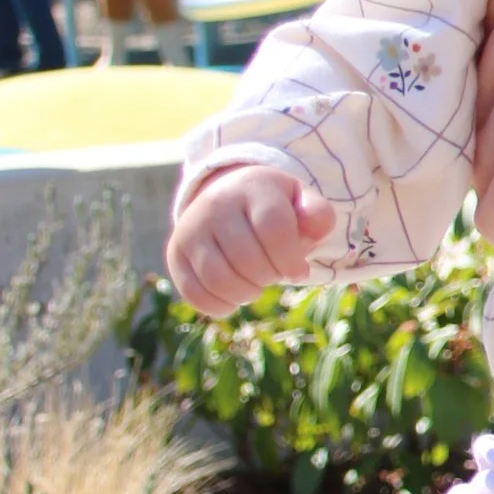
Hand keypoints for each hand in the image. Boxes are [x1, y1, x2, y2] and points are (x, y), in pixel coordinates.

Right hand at [168, 164, 331, 313]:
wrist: (227, 199)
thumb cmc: (273, 208)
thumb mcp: (300, 202)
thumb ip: (317, 215)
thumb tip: (313, 230)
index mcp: (252, 187)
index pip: (274, 228)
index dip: (291, 259)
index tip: (299, 271)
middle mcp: (215, 204)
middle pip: (248, 259)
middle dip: (270, 276)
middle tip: (274, 273)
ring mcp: (190, 228)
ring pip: (219, 279)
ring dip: (246, 293)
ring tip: (256, 285)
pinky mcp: (175, 253)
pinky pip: (194, 293)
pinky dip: (220, 306)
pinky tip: (234, 299)